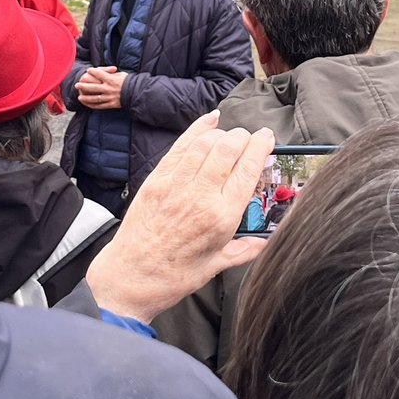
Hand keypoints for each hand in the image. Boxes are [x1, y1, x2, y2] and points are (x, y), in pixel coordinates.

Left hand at [76, 65, 126, 109]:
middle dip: (83, 86)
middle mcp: (108, 88)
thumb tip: (105, 71)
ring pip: (94, 98)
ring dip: (86, 98)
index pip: (98, 74)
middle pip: (92, 87)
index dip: (92, 71)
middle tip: (77, 85)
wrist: (136, 94)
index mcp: (111, 79)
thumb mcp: (121, 75)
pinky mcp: (110, 104)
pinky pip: (99, 106)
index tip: (88, 71)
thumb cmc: (129, 82)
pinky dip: (92, 105)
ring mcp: (109, 97)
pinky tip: (87, 104)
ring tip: (80, 97)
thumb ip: (111, 74)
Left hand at [85, 113, 274, 323]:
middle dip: (244, 137)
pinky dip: (196, 130)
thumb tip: (264, 242)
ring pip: (205, 143)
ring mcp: (176, 184)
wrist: (131, 277)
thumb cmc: (174, 275)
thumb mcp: (216, 265)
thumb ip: (244, 249)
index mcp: (222, 217)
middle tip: (250, 138)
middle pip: (229, 149)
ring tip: (230, 136)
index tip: (267, 139)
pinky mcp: (156, 179)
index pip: (247, 169)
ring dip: (222, 134)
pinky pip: (180, 147)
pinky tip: (209, 121)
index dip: (260, 148)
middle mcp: (201, 195)